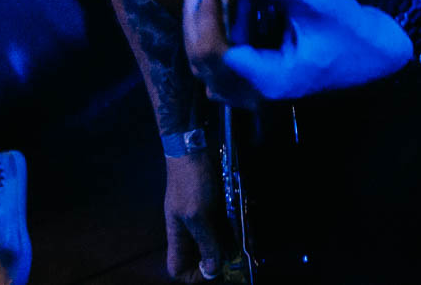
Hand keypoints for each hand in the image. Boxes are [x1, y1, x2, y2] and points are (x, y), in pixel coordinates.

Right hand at [163, 151, 227, 280]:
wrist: (192, 148)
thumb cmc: (190, 180)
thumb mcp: (200, 216)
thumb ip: (207, 243)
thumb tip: (213, 270)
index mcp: (178, 236)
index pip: (177, 268)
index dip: (193, 276)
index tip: (213, 270)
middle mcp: (187, 230)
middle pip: (200, 258)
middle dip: (219, 259)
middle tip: (236, 255)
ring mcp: (199, 218)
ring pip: (214, 242)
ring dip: (229, 242)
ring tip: (242, 238)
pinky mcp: (210, 206)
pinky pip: (221, 225)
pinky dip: (232, 227)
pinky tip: (240, 221)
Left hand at [182, 0, 412, 106]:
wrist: (373, 54)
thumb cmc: (352, 32)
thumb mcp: (324, 4)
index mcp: (272, 77)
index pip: (220, 53)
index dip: (207, 19)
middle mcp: (258, 91)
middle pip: (204, 62)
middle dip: (195, 20)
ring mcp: (255, 92)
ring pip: (205, 69)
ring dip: (197, 31)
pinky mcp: (255, 84)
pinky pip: (217, 70)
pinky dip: (207, 44)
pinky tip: (209, 17)